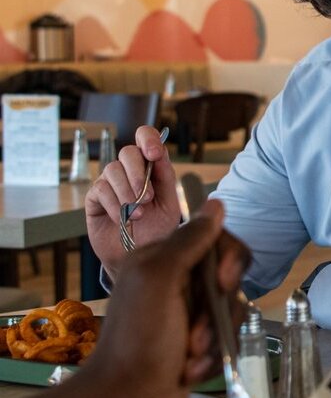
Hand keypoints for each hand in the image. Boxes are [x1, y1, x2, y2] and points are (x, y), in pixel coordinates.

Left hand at [77, 199, 249, 397]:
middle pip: (228, 276)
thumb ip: (189, 241)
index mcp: (159, 261)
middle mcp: (173, 284)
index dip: (228, 259)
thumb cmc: (139, 342)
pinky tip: (189, 372)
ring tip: (189, 358)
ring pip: (230, 310)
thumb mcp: (161, 280)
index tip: (221, 283)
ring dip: (214, 336)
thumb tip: (216, 204)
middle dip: (219, 307)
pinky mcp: (196, 346)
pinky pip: (225, 338)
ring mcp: (186, 317)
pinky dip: (212, 357)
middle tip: (196, 331)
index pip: (214, 240)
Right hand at [84, 125, 179, 271]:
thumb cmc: (157, 231)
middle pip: (127, 152)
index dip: (148, 139)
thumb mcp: (169, 205)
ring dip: (127, 192)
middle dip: (138, 173)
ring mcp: (111, 183)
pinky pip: (101, 190)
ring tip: (138, 215)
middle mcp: (130, 172)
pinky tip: (124, 219)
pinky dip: (114, 204)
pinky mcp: (95, 198)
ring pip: (112, 170)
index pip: (146, 139)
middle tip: (146, 197)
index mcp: (151, 168)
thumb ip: (166, 179)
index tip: (154, 154)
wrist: (139, 258)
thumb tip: (160, 153)